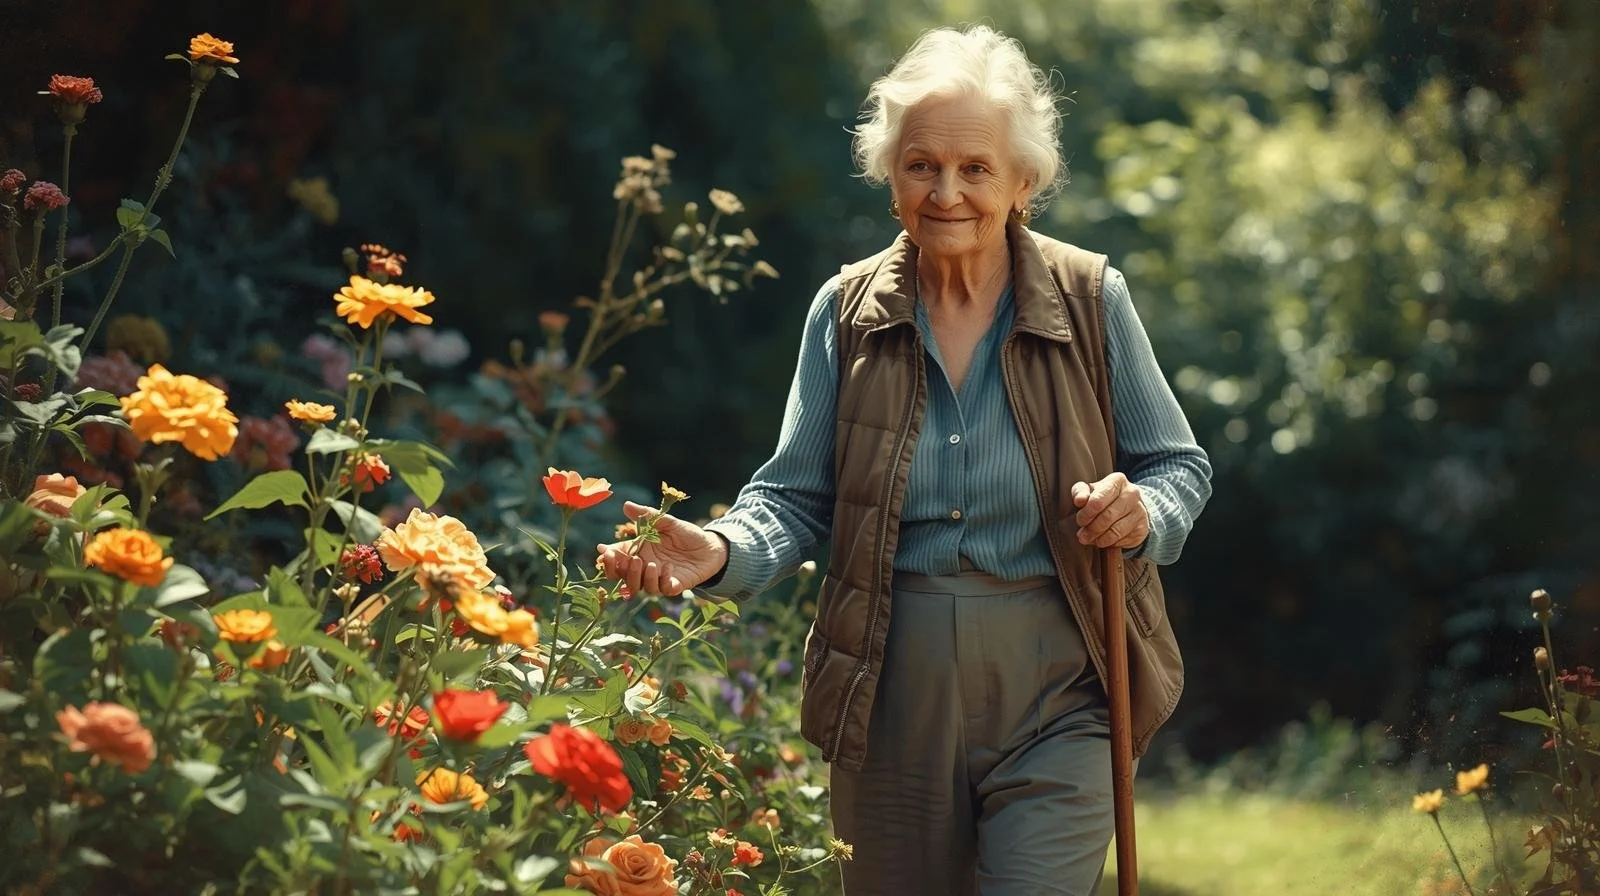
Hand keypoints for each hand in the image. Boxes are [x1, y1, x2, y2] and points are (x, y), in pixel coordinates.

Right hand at [595, 501, 727, 596]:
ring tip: (650, 564)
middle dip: (618, 571)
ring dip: (640, 577)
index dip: (608, 557)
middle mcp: (645, 566)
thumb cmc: (686, 534)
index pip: (617, 558)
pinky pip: (662, 590)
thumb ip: (647, 516)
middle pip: (622, 577)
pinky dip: (662, 581)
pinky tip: (668, 568)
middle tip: (629, 559)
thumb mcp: (668, 522)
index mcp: (639, 550)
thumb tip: (626, 505)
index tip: (604, 551)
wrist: (711, 547)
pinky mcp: (674, 586)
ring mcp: (658, 578)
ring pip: (640, 587)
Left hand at [1070, 473, 1147, 549]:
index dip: (1086, 514)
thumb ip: (1080, 491)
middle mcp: (1132, 494)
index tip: (1080, 520)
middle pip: (1107, 517)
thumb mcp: (1090, 490)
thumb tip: (1079, 500)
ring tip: (1090, 539)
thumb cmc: (1104, 497)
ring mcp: (1139, 511)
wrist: (1129, 506)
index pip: (1098, 501)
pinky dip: (1109, 544)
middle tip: (1082, 535)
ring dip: (1099, 539)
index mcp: (1117, 481)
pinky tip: (1103, 541)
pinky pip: (1122, 540)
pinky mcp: (1142, 528)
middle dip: (1091, 529)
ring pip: (1115, 531)